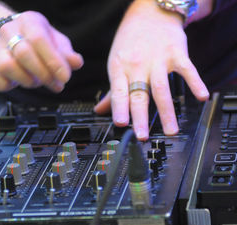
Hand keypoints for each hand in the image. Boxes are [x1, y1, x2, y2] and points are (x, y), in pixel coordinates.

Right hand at [0, 11, 83, 91]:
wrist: (10, 38)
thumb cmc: (36, 41)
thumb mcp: (55, 42)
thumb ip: (66, 54)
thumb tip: (75, 63)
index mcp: (29, 22)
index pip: (39, 39)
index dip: (53, 61)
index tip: (65, 77)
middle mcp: (8, 32)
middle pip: (23, 53)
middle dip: (42, 74)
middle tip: (53, 83)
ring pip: (6, 66)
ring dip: (26, 80)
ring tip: (35, 81)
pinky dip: (4, 85)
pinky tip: (15, 83)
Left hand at [94, 0, 208, 140]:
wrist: (150, 12)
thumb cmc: (131, 41)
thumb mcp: (116, 62)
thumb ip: (112, 91)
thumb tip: (100, 111)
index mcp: (119, 68)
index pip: (119, 92)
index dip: (118, 108)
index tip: (120, 124)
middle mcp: (138, 65)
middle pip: (139, 94)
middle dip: (140, 117)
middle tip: (143, 136)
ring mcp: (158, 59)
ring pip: (161, 88)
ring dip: (167, 111)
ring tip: (170, 130)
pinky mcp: (177, 53)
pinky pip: (187, 70)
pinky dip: (195, 83)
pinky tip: (200, 97)